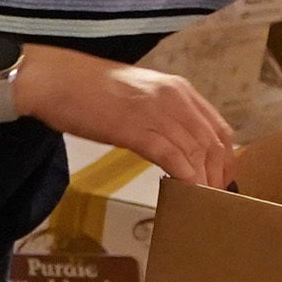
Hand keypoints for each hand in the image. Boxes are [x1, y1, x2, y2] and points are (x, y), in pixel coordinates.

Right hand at [23, 52, 236, 187]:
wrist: (55, 80)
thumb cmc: (89, 88)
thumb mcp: (138, 94)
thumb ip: (161, 112)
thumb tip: (173, 143)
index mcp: (178, 89)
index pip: (218, 127)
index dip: (226, 158)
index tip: (221, 180)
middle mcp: (174, 98)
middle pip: (212, 144)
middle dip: (218, 175)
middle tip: (214, 199)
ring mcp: (156, 112)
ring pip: (196, 153)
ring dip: (203, 182)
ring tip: (202, 202)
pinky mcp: (135, 129)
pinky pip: (172, 158)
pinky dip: (184, 179)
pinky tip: (184, 193)